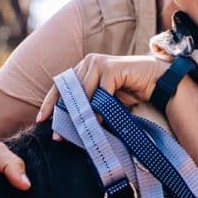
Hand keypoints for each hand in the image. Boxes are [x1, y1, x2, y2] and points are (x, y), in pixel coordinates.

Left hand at [35, 54, 167, 137]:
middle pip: (69, 90)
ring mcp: (99, 63)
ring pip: (83, 92)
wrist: (156, 82)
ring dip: (80, 114)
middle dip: (63, 114)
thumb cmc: (130, 91)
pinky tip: (97, 123)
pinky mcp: (112, 68)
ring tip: (77, 133)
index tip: (41, 120)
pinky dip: (98, 109)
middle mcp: (88, 62)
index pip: (61, 85)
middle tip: (58, 135)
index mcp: (83, 67)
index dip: (50, 103)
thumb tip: (68, 127)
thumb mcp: (104, 100)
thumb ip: (88, 106)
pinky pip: (100, 93)